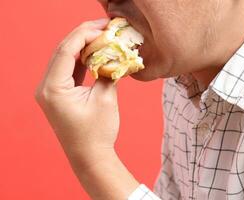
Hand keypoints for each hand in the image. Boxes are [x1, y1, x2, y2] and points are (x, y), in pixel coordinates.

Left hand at [35, 19, 139, 198]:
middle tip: (103, 27)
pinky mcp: (59, 94)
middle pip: (63, 52)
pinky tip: (95, 52)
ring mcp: (51, 91)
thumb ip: (106, 72)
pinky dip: (81, 60)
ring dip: (83, 47)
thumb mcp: (105, 98)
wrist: (90, 157)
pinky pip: (69, 70)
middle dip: (83, 36)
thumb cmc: (97, 132)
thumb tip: (112, 55)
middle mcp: (46, 87)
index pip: (65, 51)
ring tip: (101, 36)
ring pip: (65, 59)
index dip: (84, 35)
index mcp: (53, 88)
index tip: (103, 29)